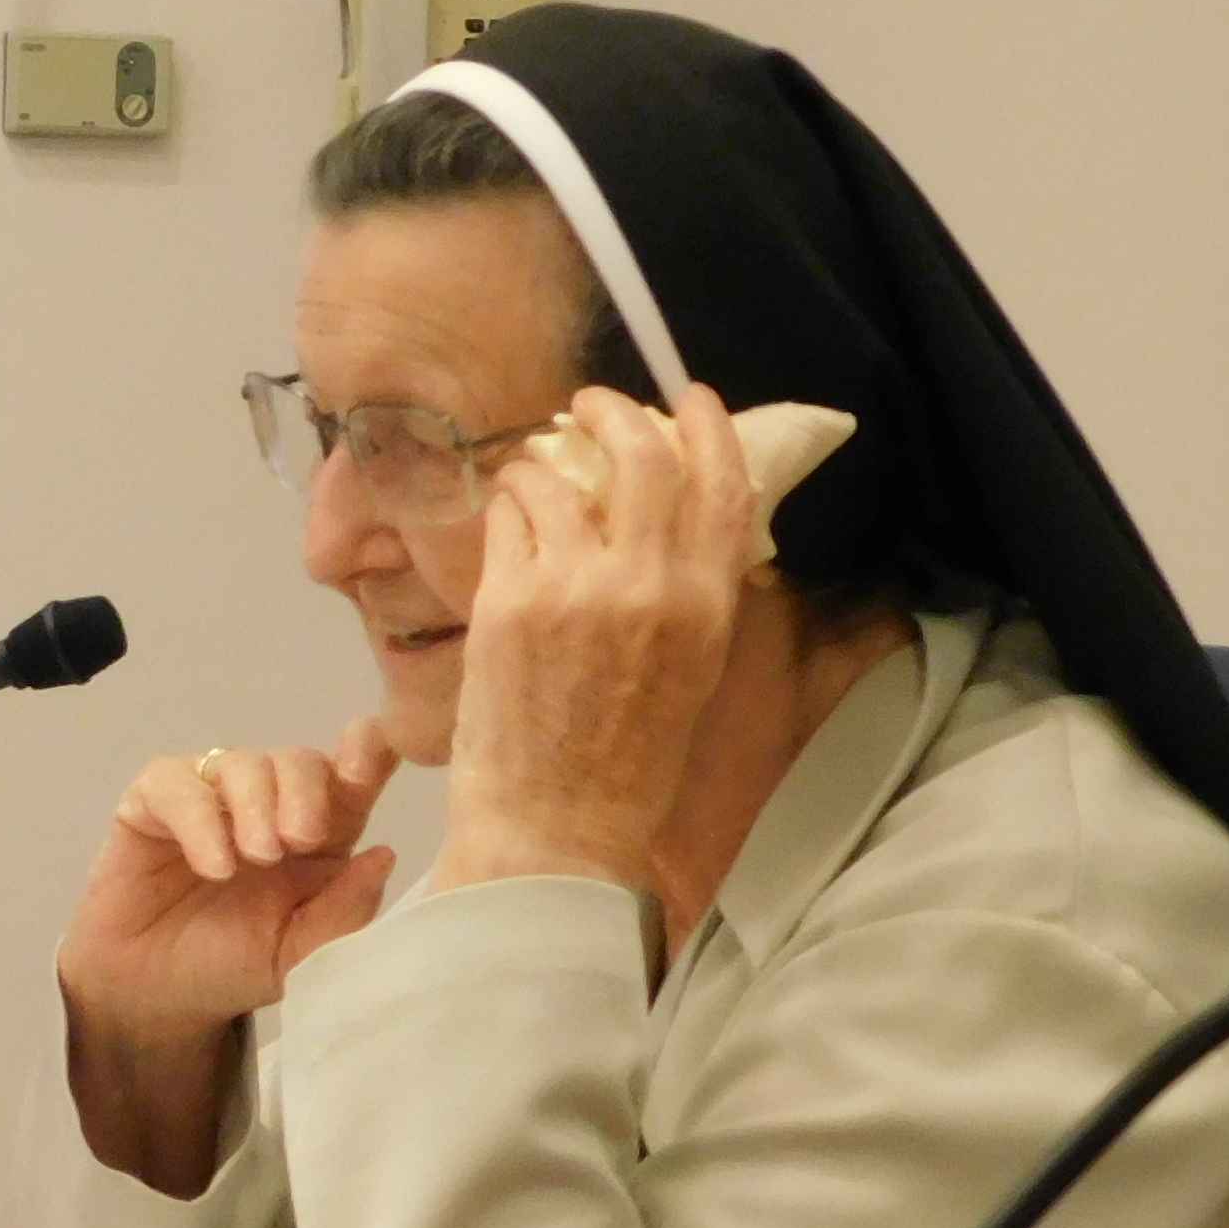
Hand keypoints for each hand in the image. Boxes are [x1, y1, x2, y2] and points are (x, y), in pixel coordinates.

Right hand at [58, 719, 400, 1188]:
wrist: (148, 1008)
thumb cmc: (228, 978)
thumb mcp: (300, 958)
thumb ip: (342, 912)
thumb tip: (383, 851)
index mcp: (316, 840)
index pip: (348, 781)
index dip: (364, 755)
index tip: (377, 744)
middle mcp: (266, 813)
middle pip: (298, 763)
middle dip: (304, 791)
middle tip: (303, 840)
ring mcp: (208, 805)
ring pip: (241, 762)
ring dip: (254, 803)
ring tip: (254, 859)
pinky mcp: (151, 808)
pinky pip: (176, 782)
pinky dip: (199, 814)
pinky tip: (212, 862)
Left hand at [435, 381, 754, 896]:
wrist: (556, 828)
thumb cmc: (622, 762)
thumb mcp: (689, 671)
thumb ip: (689, 592)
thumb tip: (676, 518)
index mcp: (707, 607)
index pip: (725, 486)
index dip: (709, 428)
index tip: (691, 399)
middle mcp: (649, 589)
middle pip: (643, 455)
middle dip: (614, 412)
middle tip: (590, 404)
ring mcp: (574, 592)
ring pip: (556, 478)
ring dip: (538, 465)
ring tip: (529, 477)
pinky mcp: (508, 603)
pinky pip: (506, 519)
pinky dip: (504, 507)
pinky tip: (503, 520)